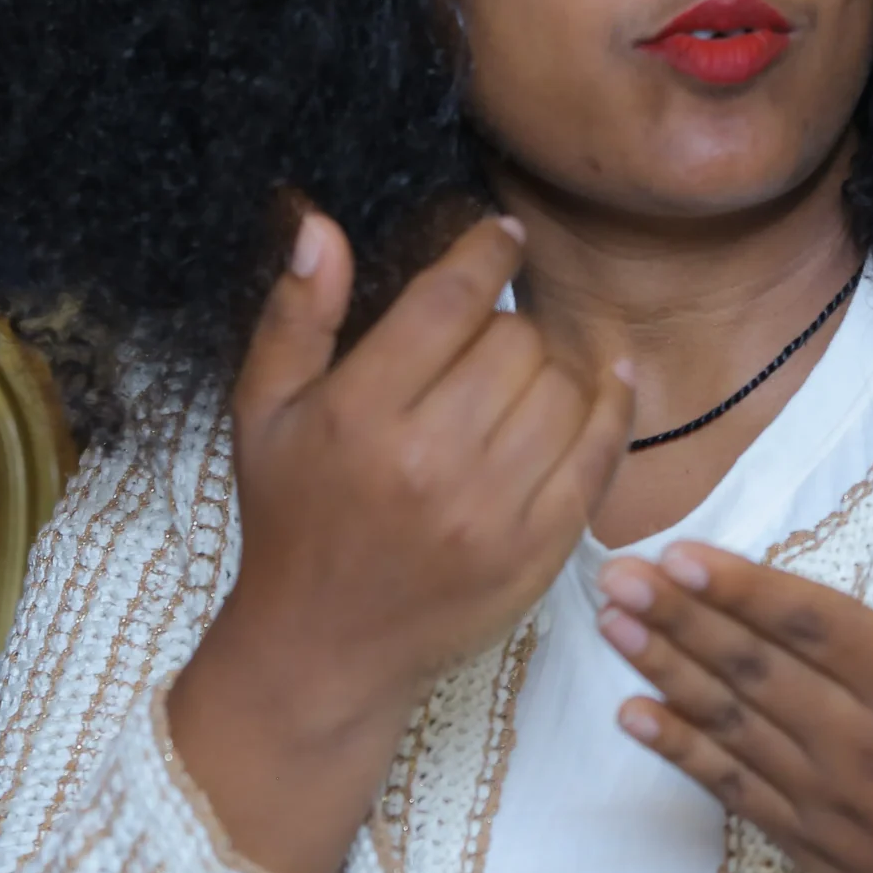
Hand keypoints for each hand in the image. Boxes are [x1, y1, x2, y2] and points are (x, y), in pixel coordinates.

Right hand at [167, 212, 635, 872]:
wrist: (324, 647)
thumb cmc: (291, 518)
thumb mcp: (262, 411)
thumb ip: (296, 315)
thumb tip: (321, 225)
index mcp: (361, 414)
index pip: (451, 299)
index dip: (488, 251)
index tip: (502, 236)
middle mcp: (430, 460)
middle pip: (516, 342)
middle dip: (507, 326)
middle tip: (486, 343)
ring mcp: (491, 511)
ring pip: (562, 390)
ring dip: (550, 371)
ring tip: (518, 381)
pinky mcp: (537, 551)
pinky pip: (599, 454)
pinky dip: (610, 409)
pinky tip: (604, 382)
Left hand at [600, 525, 872, 872]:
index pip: (812, 624)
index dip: (742, 588)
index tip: (681, 555)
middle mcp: (867, 742)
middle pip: (754, 668)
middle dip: (677, 619)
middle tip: (614, 579)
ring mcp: (838, 800)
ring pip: (735, 726)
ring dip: (666, 674)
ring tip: (611, 631)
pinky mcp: (825, 846)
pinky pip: (740, 794)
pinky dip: (684, 755)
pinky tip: (636, 722)